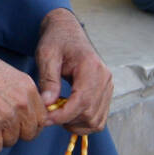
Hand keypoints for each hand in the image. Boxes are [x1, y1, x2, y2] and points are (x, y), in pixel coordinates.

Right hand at [0, 46, 47, 152]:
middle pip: (29, 134)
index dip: (27, 124)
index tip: (15, 123)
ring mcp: (6, 115)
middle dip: (13, 133)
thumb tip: (22, 117)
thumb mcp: (6, 75)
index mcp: (28, 88)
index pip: (41, 119)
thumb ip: (19, 95)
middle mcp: (21, 103)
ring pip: (9, 141)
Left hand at [35, 7, 113, 134]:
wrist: (67, 31)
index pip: (82, 101)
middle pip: (91, 114)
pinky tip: (66, 111)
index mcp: (91, 67)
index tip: (45, 118)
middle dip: (68, 120)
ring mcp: (108, 86)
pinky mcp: (105, 92)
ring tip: (56, 113)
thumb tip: (47, 104)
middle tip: (47, 115)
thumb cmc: (55, 40)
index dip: (63, 115)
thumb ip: (48, 80)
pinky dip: (83, 121)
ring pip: (96, 120)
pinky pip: (98, 116)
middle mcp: (105, 78)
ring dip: (75, 124)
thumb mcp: (46, 55)